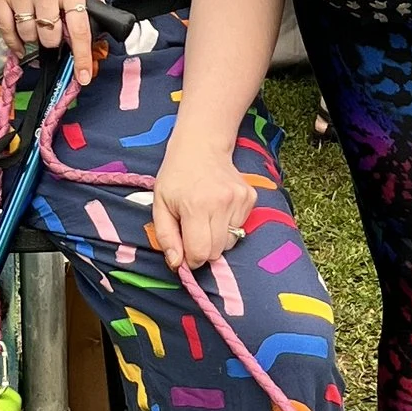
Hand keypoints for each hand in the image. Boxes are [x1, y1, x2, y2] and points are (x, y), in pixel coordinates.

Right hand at [0, 0, 96, 81]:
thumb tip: (101, 17)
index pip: (80, 29)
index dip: (83, 57)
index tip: (84, 77)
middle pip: (51, 37)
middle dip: (53, 42)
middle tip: (51, 33)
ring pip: (30, 35)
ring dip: (33, 39)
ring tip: (35, 26)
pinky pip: (7, 30)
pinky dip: (14, 42)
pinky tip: (19, 43)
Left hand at [149, 139, 258, 275]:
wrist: (201, 146)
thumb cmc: (176, 177)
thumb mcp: (160, 205)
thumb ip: (166, 237)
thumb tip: (176, 263)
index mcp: (195, 207)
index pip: (200, 253)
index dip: (191, 258)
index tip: (186, 251)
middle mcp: (221, 203)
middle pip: (217, 251)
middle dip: (204, 249)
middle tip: (194, 232)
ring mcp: (239, 200)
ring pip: (231, 241)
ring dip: (218, 237)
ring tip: (207, 217)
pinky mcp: (251, 197)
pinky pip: (241, 227)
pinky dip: (229, 225)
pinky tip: (219, 208)